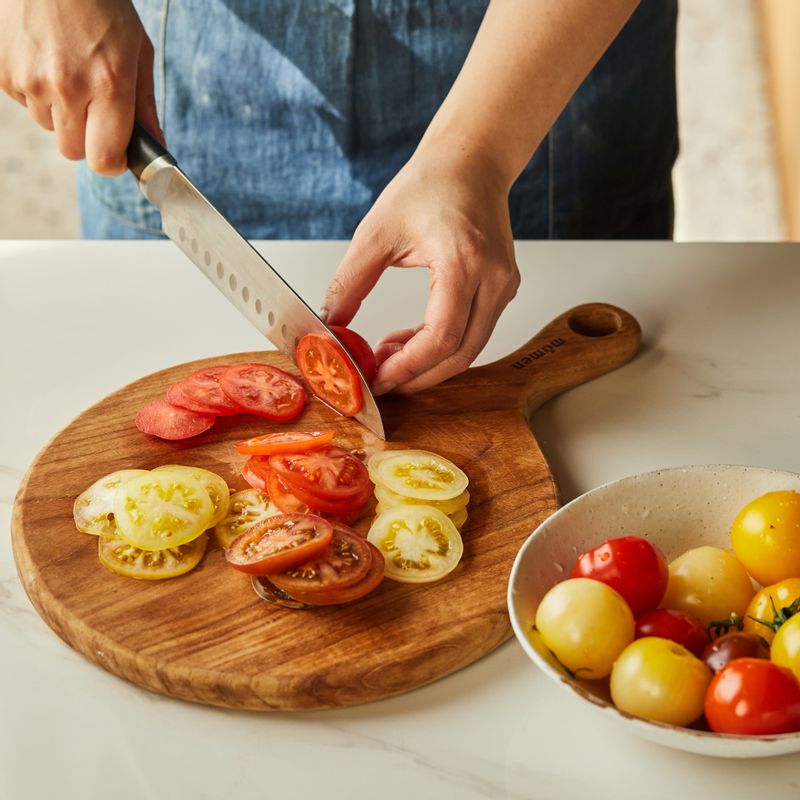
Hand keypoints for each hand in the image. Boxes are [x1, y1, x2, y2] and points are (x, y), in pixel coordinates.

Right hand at [0, 0, 161, 174]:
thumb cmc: (101, 5)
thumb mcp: (136, 51)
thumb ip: (145, 107)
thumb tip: (156, 149)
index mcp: (109, 85)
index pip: (104, 160)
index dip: (111, 162)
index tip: (115, 154)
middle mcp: (68, 86)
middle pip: (74, 152)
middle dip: (86, 138)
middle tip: (93, 106)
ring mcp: (31, 79)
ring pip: (49, 128)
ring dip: (60, 112)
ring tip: (68, 70)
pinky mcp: (3, 72)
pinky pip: (26, 104)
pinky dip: (37, 92)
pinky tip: (45, 59)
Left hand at [321, 140, 519, 394]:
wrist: (471, 161)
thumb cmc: (431, 184)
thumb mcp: (377, 231)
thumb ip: (350, 283)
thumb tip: (330, 324)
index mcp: (464, 262)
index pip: (441, 337)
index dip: (408, 367)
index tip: (378, 379)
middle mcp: (493, 278)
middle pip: (460, 354)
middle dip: (418, 375)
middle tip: (381, 378)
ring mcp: (504, 286)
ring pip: (469, 348)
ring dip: (428, 361)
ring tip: (389, 353)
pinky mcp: (503, 289)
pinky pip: (474, 332)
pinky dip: (441, 345)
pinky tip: (411, 337)